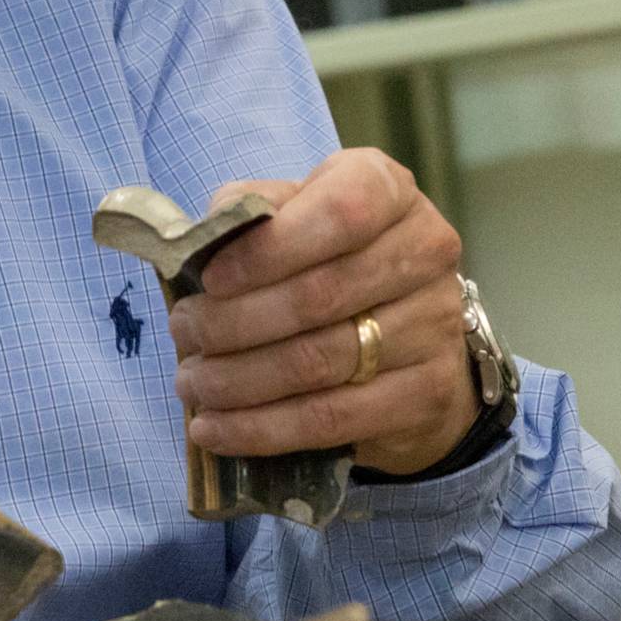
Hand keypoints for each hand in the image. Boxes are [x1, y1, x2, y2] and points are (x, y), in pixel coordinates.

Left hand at [166, 149, 478, 477]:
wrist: (409, 336)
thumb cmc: (333, 260)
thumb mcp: (297, 217)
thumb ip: (255, 212)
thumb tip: (206, 231)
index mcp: (390, 190)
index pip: (339, 212)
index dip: (269, 249)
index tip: (210, 278)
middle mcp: (426, 250)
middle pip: (320, 295)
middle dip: (234, 321)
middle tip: (183, 334)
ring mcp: (437, 325)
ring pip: (319, 361)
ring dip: (239, 379)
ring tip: (191, 383)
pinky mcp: (428, 392)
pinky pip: (331, 418)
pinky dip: (262, 428)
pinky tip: (214, 429)